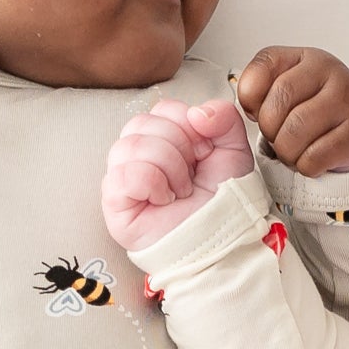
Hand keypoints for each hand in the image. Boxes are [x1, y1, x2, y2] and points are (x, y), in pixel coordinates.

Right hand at [103, 99, 253, 251]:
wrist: (221, 239)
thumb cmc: (222, 201)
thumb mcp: (233, 150)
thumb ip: (223, 117)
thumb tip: (197, 112)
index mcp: (163, 139)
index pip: (162, 109)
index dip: (188, 126)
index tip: (206, 153)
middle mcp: (139, 155)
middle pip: (142, 122)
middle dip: (178, 147)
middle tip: (192, 176)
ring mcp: (123, 177)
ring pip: (132, 145)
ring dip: (169, 167)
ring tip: (180, 191)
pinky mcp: (114, 201)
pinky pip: (125, 174)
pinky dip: (152, 184)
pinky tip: (164, 200)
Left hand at [237, 46, 348, 175]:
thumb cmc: (315, 108)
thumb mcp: (286, 87)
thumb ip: (259, 87)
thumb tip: (248, 106)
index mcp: (305, 58)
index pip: (263, 68)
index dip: (250, 96)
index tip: (256, 110)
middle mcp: (329, 72)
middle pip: (277, 105)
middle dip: (269, 129)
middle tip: (277, 135)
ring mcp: (346, 101)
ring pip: (294, 134)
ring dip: (285, 152)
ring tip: (293, 150)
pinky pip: (313, 158)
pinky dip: (304, 166)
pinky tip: (311, 158)